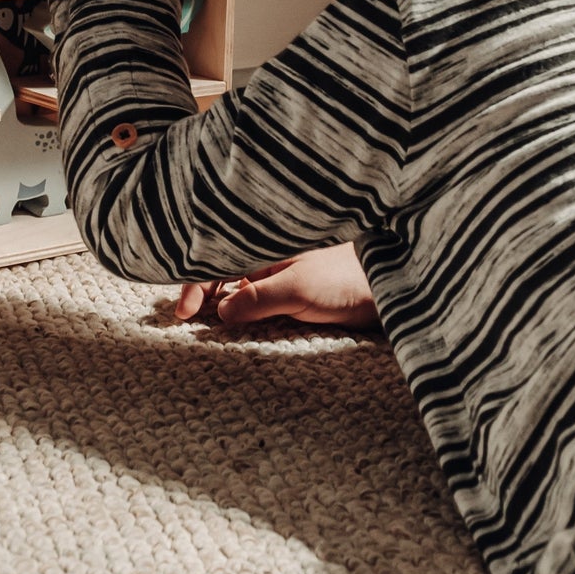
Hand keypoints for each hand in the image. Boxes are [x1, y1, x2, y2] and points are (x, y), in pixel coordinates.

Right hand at [173, 242, 379, 328]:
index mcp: (270, 246)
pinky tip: (234, 327)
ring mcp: (283, 277)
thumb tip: (219, 312)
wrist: (392, 290)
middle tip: (185, 320)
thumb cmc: (350, 279)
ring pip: (239, 288)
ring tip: (203, 325)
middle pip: (224, 271)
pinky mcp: (295, 296)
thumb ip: (258, 298)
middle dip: (202, 292)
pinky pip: (257, 303)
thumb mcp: (299, 288)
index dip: (196, 282)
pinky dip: (241, 314)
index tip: (183, 313)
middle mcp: (273, 259)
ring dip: (220, 305)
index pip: (219, 258)